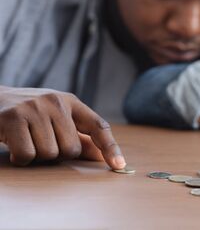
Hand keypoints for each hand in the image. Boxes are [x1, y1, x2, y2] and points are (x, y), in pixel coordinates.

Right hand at [0, 86, 125, 168]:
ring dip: (37, 155)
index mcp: (70, 101)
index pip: (98, 126)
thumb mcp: (56, 119)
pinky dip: (21, 157)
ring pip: (50, 154)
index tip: (119, 164)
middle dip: (56, 153)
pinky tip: (14, 144)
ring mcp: (34, 108)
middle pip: (71, 149)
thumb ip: (79, 136)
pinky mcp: (13, 118)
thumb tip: (102, 157)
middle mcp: (55, 101)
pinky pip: (28, 156)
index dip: (110, 147)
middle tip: (40, 140)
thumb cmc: (28, 115)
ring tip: (26, 139)